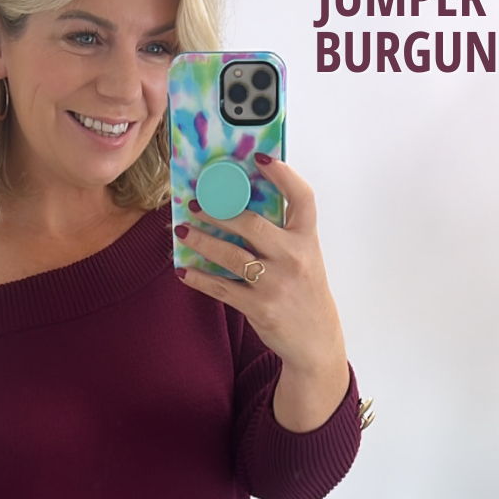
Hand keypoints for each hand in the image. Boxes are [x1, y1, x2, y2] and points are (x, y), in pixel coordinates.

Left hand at [174, 156, 349, 430]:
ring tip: (182, 231)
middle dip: (219, 212)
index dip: (282, 174)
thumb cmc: (305, 292)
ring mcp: (276, 284)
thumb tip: (239, 205)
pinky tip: (183, 271)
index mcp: (307, 239)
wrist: (316, 340)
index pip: (302, 197)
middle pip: (252, 224)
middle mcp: (294, 258)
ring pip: (231, 255)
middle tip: (196, 204)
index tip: (259, 157)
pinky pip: (222, 288)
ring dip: (202, 241)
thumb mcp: (304, 257)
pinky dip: (200, 279)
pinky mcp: (260, 307)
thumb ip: (281, 233)